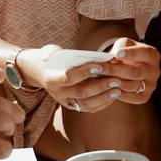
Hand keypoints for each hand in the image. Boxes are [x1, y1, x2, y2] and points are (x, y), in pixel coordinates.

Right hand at [16, 43, 153, 114]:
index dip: (84, 72)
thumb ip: (51, 52)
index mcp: (52, 80)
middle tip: (116, 79)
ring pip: (87, 104)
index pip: (69, 78)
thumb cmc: (50, 59)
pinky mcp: (74, 106)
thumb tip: (56, 54)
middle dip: (100, 86)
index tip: (99, 66)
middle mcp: (59, 94)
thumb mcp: (48, 52)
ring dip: (104, 97)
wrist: (42, 74)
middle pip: (81, 92)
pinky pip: (90, 109)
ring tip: (118, 88)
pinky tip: (114, 95)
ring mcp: (67, 102)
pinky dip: (103, 103)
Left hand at [96, 37, 159, 106]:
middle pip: (135, 72)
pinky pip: (132, 97)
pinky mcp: (145, 96)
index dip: (131, 54)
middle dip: (116, 70)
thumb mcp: (123, 45)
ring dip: (114, 83)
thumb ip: (119, 50)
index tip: (117, 54)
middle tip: (100, 68)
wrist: (130, 66)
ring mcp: (151, 85)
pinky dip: (120, 94)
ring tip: (100, 79)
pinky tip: (108, 90)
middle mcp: (155, 71)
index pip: (144, 53)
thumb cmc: (125, 53)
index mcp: (152, 55)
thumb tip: (111, 60)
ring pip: (132, 86)